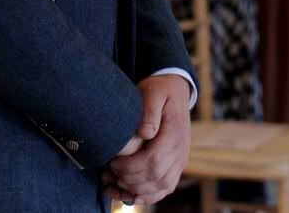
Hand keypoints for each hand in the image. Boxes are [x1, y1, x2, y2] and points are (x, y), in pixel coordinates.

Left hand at [103, 74, 191, 205]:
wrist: (175, 92)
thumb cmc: (160, 91)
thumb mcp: (153, 92)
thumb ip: (149, 110)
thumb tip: (145, 133)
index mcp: (174, 134)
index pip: (153, 160)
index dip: (131, 166)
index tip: (112, 162)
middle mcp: (181, 152)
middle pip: (155, 177)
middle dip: (129, 179)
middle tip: (108, 173)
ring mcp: (180, 161)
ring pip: (161, 187)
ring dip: (136, 190)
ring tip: (113, 184)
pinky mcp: (175, 166)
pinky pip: (165, 188)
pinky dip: (148, 196)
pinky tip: (130, 196)